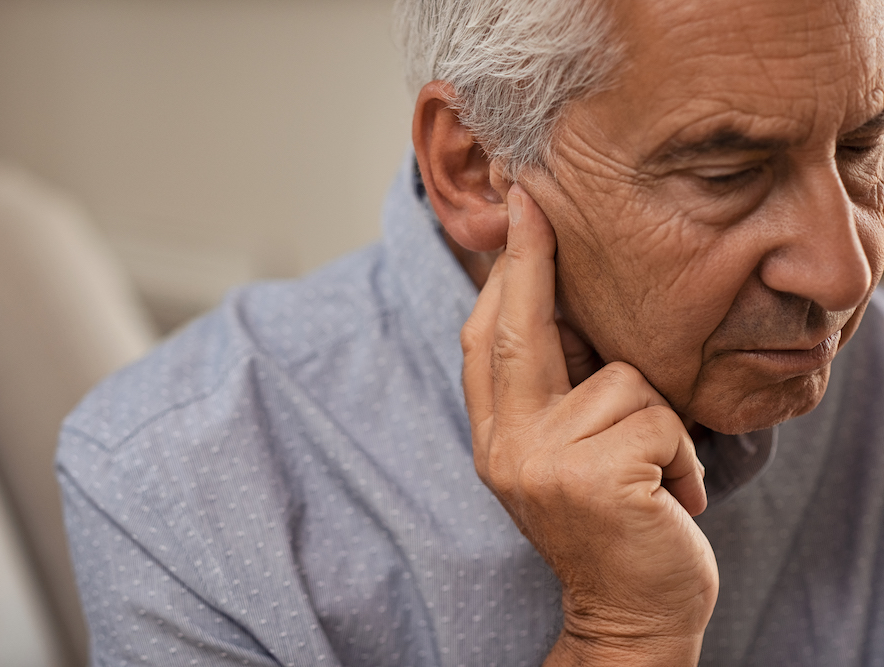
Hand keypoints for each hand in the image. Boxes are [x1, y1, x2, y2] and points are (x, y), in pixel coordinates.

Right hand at [461, 184, 717, 665]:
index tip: (520, 213)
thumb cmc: (611, 520)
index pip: (487, 339)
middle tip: (535, 198)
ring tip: (654, 472)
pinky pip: (661, 422)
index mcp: (494, 436)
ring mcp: (543, 464)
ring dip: (658, 422)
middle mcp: (505, 446)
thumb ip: (552, 390)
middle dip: (531, 257)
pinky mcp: (596, 480)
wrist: (629, 612)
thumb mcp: (564, 454)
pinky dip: (684, 456)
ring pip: (622, 380)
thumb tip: (557, 301)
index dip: (503, 274)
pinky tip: (672, 498)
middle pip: (518, 329)